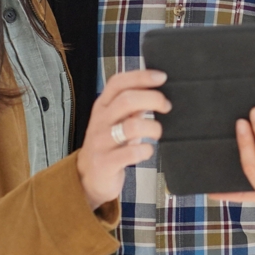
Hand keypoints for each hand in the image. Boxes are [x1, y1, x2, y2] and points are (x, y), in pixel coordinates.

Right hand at [76, 68, 170, 209]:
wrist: (89, 177)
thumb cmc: (108, 145)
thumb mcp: (116, 121)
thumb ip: (132, 106)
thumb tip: (154, 91)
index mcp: (102, 106)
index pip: (118, 83)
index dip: (140, 77)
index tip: (161, 77)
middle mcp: (100, 121)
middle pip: (127, 100)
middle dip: (152, 99)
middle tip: (166, 106)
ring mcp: (101, 142)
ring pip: (131, 126)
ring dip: (152, 127)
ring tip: (157, 133)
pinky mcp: (106, 162)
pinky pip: (131, 153)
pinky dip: (145, 150)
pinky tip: (147, 150)